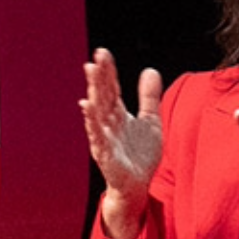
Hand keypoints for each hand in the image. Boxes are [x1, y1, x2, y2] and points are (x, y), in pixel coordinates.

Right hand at [81, 48, 161, 238]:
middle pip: (103, 95)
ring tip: (90, 74)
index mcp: (118, 114)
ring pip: (97, 111)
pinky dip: (92, 121)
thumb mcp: (150, 121)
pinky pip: (97, 135)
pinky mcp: (105, 154)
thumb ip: (149, 97)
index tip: (102, 53)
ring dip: (94, 91)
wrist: (138, 185)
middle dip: (99, 76)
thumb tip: (150, 70)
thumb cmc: (139, 154)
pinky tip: (87, 106)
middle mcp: (108, 123)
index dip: (108, 71)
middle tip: (96, 57)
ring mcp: (105, 137)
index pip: (111, 88)